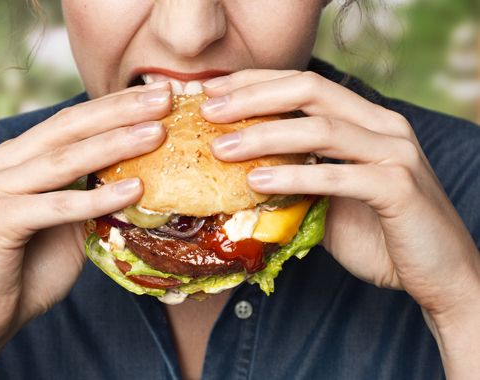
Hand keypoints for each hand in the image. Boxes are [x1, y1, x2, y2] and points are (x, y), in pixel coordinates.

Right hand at [0, 82, 170, 376]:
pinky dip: (95, 199)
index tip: (158, 94)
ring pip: (63, 159)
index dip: (115, 105)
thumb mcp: (66, 224)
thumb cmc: (25, 270)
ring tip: (157, 134)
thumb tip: (139, 176)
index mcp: (15, 158)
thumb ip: (88, 194)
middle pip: (69, 128)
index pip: (71, 122)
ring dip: (115, 145)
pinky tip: (133, 190)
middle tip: (165, 98)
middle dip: (121, 111)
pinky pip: (54, 205)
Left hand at [202, 69, 479, 321]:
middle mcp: (383, 125)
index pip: (304, 84)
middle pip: (310, 91)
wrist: (436, 273)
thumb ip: (297, 177)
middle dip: (253, 97)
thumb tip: (240, 173)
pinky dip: (295, 178)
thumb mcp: (329, 197)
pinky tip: (257, 183)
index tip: (212, 91)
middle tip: (208, 111)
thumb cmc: (379, 233)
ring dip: (265, 136)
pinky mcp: (400, 187)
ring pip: (322, 129)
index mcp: (366, 120)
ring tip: (222, 149)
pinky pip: (339, 175)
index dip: (255, 82)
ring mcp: (395, 153)